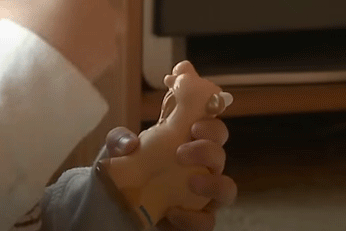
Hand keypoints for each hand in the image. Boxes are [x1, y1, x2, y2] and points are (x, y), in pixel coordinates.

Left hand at [105, 121, 237, 230]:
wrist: (121, 202)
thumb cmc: (129, 168)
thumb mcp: (118, 149)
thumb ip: (120, 140)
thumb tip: (130, 143)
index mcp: (191, 145)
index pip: (214, 130)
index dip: (211, 125)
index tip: (193, 127)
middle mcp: (204, 168)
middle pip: (220, 155)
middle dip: (207, 151)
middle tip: (181, 153)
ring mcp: (204, 196)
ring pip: (227, 190)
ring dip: (213, 184)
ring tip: (192, 182)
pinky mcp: (196, 220)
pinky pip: (208, 222)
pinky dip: (193, 218)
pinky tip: (172, 213)